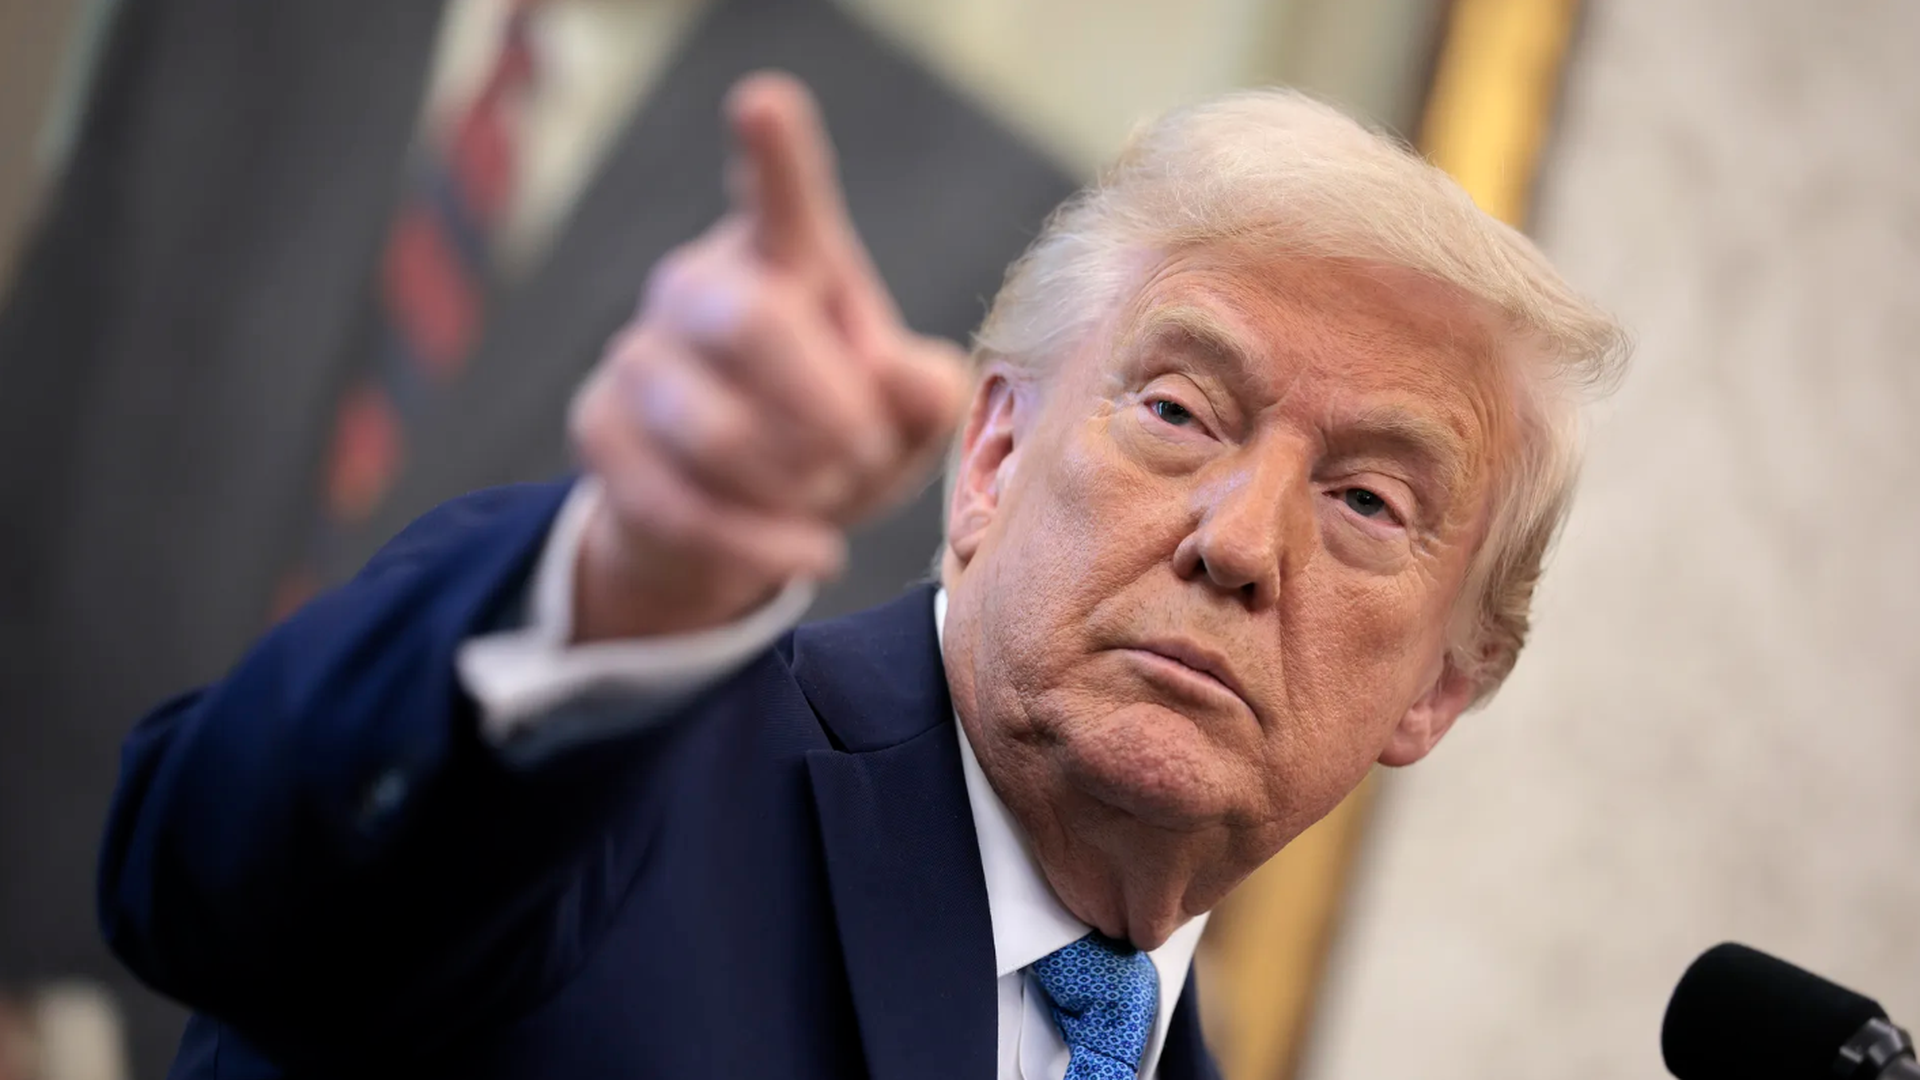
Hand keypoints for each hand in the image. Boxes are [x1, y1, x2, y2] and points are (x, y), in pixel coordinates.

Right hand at [567, 72, 967, 640]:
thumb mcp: (903, 420)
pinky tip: (807, 553)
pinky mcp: (600, 430)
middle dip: (824, 409)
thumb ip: (924, 392)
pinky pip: (680, 501)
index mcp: (784, 256)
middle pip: (749, 323)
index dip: (773, 156)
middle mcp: (699, 285)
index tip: (763, 105)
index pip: (779, 197)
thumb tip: (906, 380)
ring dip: (790, 482)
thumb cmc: (834, 440)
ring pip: (711, 428)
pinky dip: (759, 544)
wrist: (737, 523)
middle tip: (859, 452)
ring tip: (824, 496)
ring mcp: (638, 354)